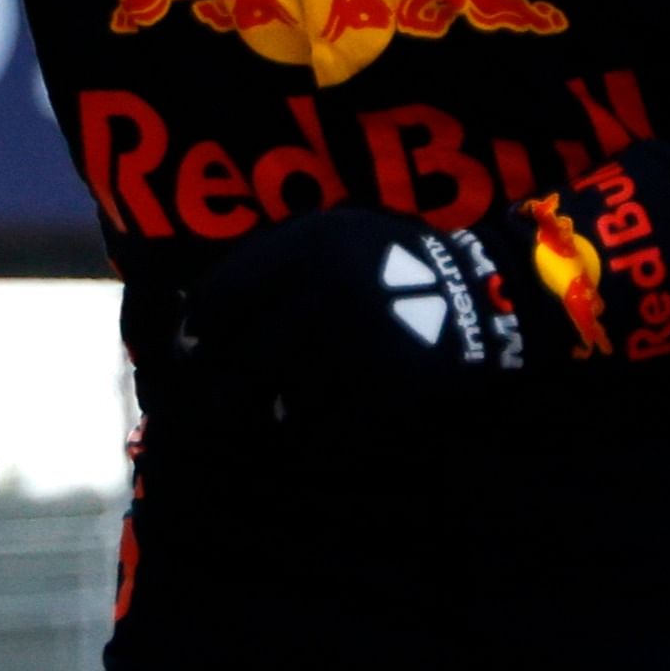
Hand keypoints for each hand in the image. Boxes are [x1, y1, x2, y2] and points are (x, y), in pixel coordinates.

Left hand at [164, 207, 530, 441]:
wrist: (480, 292)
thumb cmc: (389, 261)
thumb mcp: (332, 233)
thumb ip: (268, 259)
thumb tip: (189, 308)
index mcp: (303, 248)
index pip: (219, 299)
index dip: (195, 333)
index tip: (189, 352)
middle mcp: (322, 293)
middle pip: (243, 359)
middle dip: (224, 388)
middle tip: (217, 403)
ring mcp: (355, 343)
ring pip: (281, 400)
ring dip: (269, 414)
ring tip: (268, 415)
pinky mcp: (386, 387)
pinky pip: (326, 429)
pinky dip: (311, 437)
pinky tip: (308, 432)